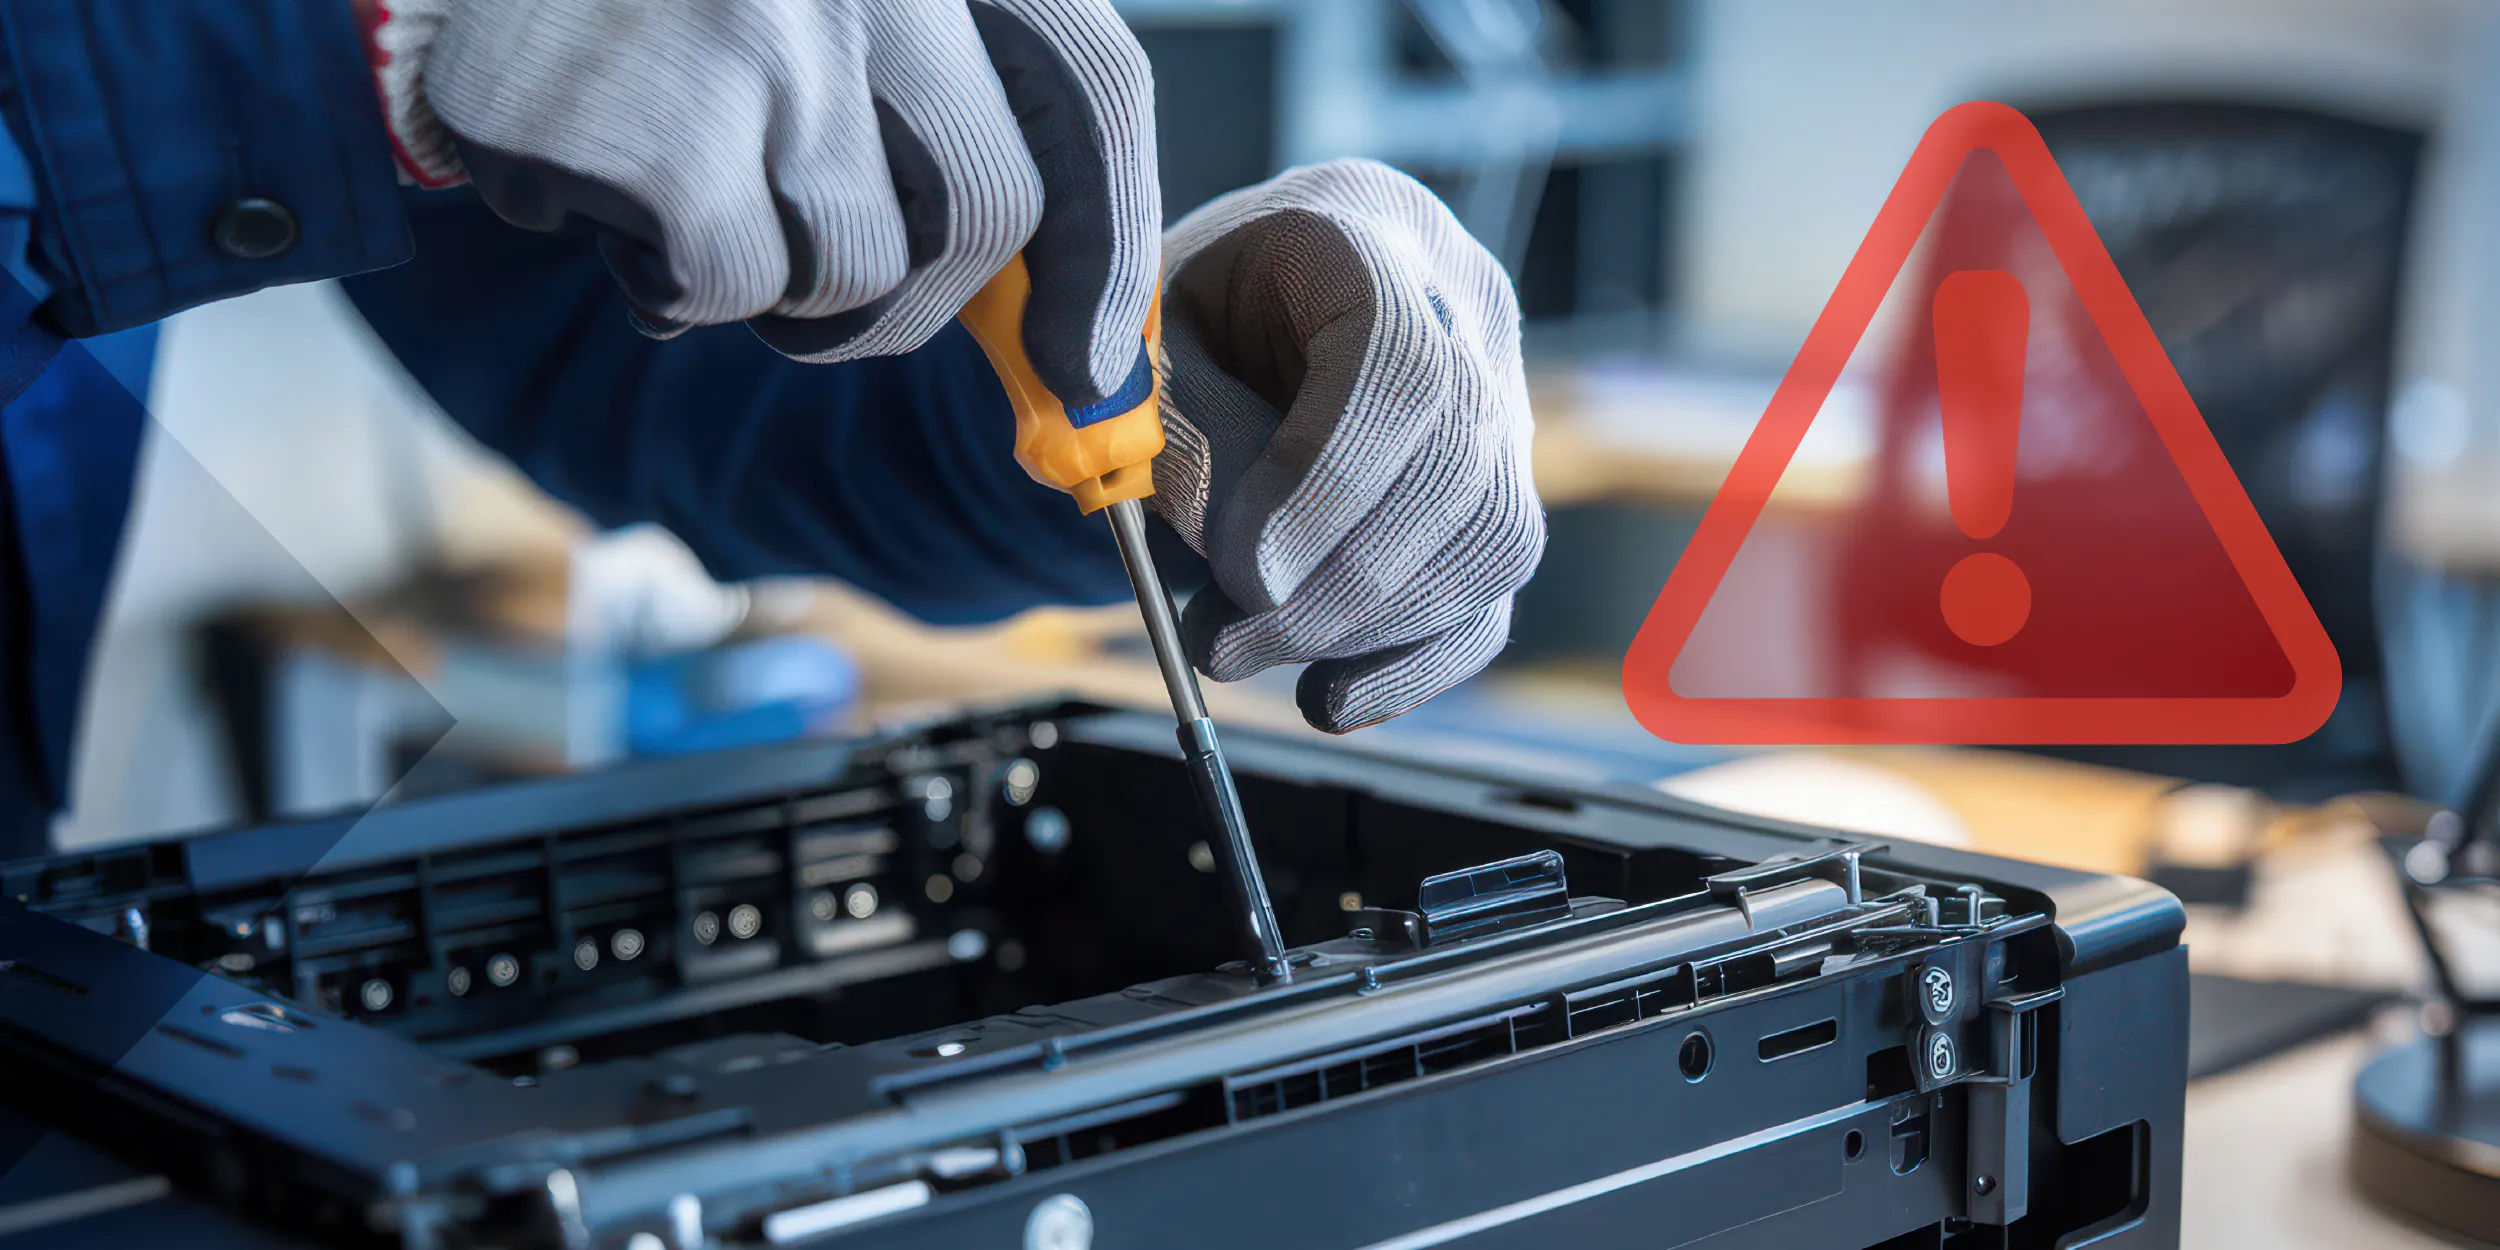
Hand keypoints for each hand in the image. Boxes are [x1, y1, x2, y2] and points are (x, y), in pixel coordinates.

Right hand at [357, 0, 1160, 405]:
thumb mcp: (837, 5)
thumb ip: (954, 109)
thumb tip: (1073, 333)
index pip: (1091, 93)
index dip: (1109, 247)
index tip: (1090, 360)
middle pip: (986, 211)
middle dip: (919, 300)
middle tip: (834, 302)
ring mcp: (765, 36)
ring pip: (849, 269)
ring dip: (772, 276)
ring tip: (679, 178)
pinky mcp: (656, 126)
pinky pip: (721, 286)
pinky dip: (668, 282)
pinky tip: (606, 194)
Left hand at [1154, 159, 1545, 733]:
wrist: (1224, 314)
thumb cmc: (1178, 319)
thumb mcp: (1146, 348)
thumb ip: (1188, 436)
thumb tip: (1253, 569)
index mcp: (1364, 234)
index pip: (1400, 361)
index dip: (1329, 482)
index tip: (1245, 573)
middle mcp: (1463, 312)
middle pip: (1456, 463)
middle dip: (1339, 581)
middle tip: (1224, 644)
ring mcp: (1501, 407)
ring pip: (1494, 538)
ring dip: (1367, 628)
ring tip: (1240, 653)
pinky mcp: (1496, 496)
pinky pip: (1493, 598)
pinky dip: (1413, 665)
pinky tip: (1326, 699)